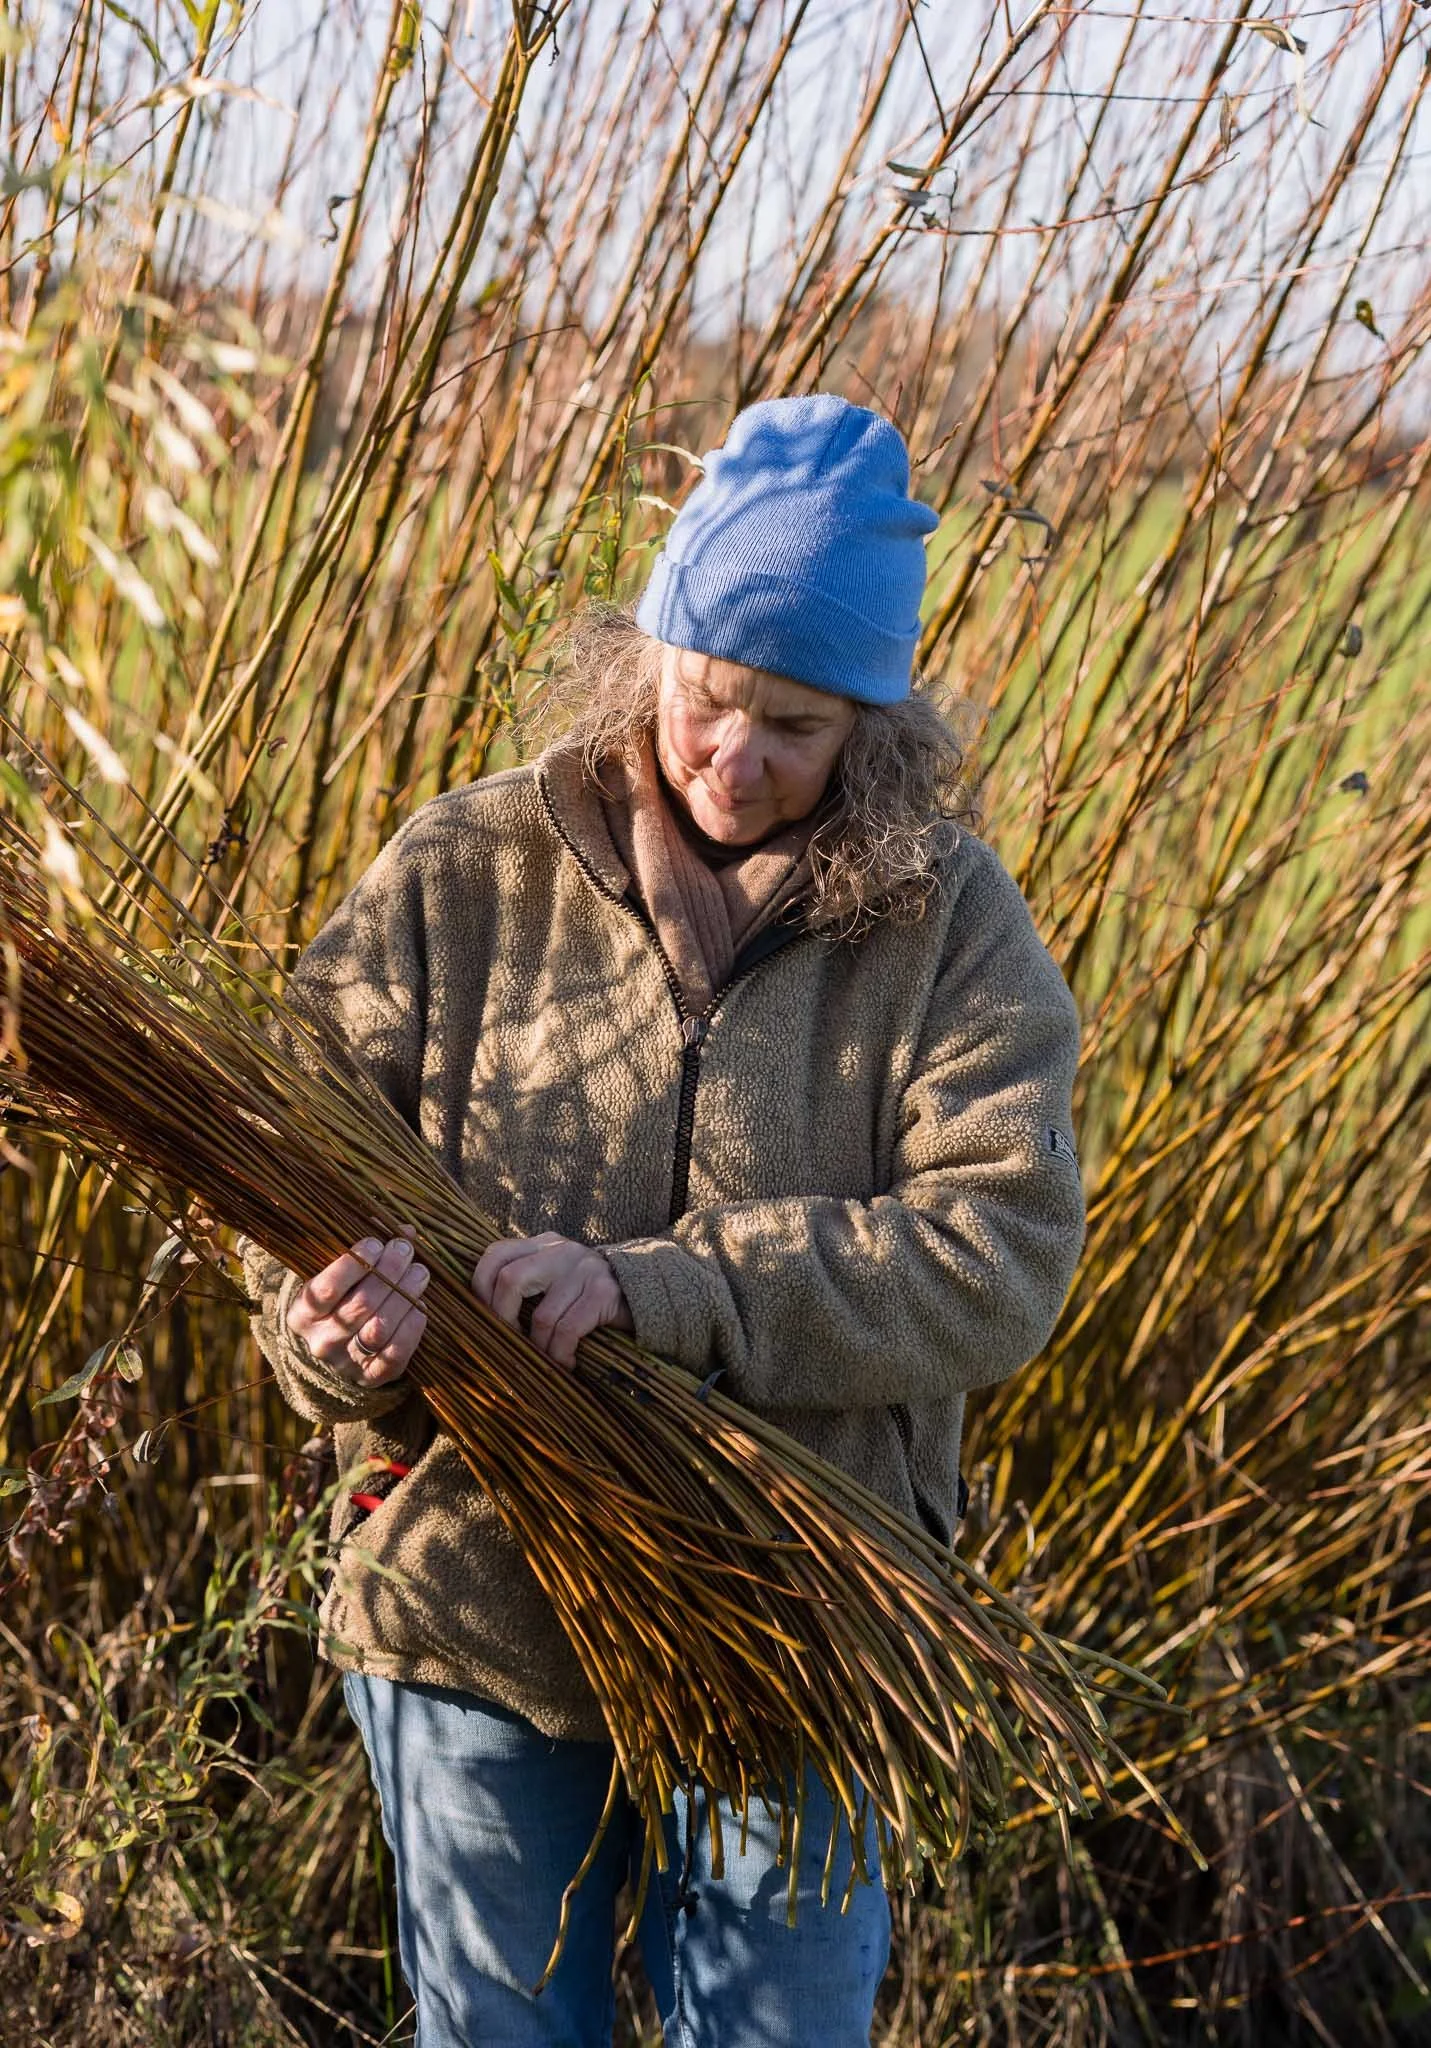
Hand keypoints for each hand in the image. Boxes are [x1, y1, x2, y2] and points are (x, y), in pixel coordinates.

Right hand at [286, 1235, 430, 1388]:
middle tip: (405, 1250)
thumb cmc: (338, 1300)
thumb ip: (365, 1252)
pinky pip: (396, 1354)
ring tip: (419, 1272)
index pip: (327, 1288)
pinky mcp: (371, 1377)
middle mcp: (321, 1341)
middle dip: (389, 1271)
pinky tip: (420, 1306)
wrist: (334, 1352)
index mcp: (303, 1314)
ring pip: (380, 1328)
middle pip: (361, 1304)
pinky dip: (412, 1327)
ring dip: (405, 1295)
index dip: (355, 1262)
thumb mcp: (335, 1277)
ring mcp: (346, 1362)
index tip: (376, 1243)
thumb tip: (405, 1230)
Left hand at [471, 1232, 633, 1367]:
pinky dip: (561, 1354)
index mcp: (543, 1244)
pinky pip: (568, 1330)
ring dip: (539, 1348)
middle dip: (503, 1319)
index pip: (495, 1254)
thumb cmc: (587, 1295)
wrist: (647, 1292)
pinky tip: (567, 1362)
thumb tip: (481, 1316)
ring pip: (541, 1316)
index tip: (485, 1317)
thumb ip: (527, 1281)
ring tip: (546, 1360)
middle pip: (510, 1279)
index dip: (480, 1287)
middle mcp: (560, 1251)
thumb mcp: (556, 1277)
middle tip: (510, 1342)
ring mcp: (584, 1270)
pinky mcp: (604, 1293)